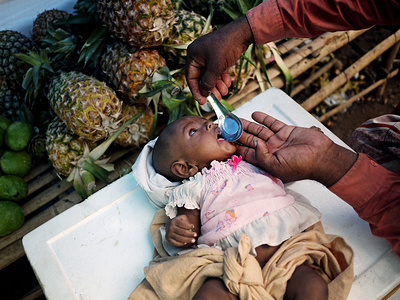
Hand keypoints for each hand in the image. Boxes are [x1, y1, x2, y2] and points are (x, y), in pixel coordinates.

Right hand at [166, 215, 197, 247]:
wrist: (168, 225)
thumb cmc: (178, 222)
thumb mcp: (182, 218)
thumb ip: (187, 221)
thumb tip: (191, 229)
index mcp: (174, 221)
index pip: (183, 224)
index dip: (188, 226)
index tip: (193, 226)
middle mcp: (171, 227)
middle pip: (182, 232)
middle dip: (190, 234)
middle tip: (195, 235)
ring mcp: (169, 233)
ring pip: (179, 238)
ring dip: (187, 240)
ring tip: (193, 240)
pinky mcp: (168, 238)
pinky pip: (175, 243)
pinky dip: (181, 244)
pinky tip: (185, 243)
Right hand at [185, 15, 253, 104]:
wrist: (242, 34)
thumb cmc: (226, 46)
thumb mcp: (216, 67)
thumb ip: (208, 82)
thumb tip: (204, 94)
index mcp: (193, 55)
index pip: (191, 77)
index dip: (196, 91)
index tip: (202, 102)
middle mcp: (199, 56)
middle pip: (201, 78)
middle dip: (210, 89)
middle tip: (216, 98)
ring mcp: (208, 57)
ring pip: (211, 76)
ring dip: (217, 85)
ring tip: (225, 92)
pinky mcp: (218, 57)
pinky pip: (217, 71)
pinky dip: (222, 78)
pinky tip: (228, 84)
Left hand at [236, 112, 357, 186]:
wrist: (323, 157)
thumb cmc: (302, 166)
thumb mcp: (277, 166)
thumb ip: (262, 157)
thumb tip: (254, 145)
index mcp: (266, 161)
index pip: (247, 153)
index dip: (236, 147)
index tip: (225, 141)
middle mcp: (270, 150)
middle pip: (250, 140)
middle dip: (238, 133)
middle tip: (227, 127)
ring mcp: (278, 140)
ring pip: (259, 130)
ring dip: (247, 125)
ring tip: (235, 119)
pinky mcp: (286, 131)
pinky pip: (272, 123)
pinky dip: (264, 119)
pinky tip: (254, 115)